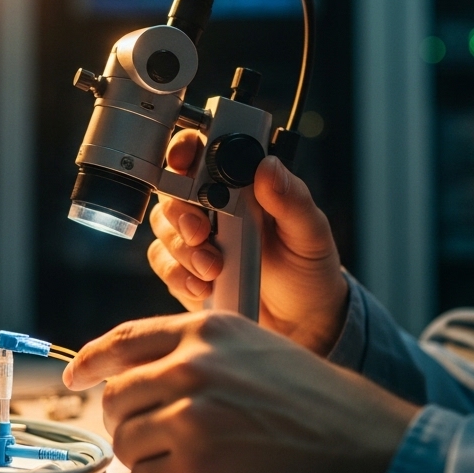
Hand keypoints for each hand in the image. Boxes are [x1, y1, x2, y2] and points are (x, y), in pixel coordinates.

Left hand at [63, 311, 419, 472]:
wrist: (367, 451)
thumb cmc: (323, 406)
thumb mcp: (257, 352)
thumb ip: (200, 354)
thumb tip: (142, 373)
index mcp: (208, 330)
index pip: (125, 340)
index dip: (92, 360)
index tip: (74, 376)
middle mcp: (193, 365)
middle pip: (117, 397)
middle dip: (130, 422)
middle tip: (158, 439)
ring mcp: (190, 415)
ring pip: (126, 441)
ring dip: (149, 458)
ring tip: (191, 463)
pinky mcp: (194, 467)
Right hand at [149, 131, 347, 355]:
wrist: (301, 323)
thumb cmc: (308, 269)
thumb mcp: (310, 233)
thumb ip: (292, 199)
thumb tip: (268, 166)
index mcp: (242, 185)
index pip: (204, 153)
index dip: (185, 149)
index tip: (184, 162)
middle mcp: (213, 206)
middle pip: (173, 189)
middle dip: (182, 211)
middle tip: (200, 232)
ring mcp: (195, 238)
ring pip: (165, 228)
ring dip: (184, 248)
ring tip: (213, 268)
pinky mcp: (184, 271)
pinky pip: (163, 264)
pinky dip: (179, 275)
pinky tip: (204, 286)